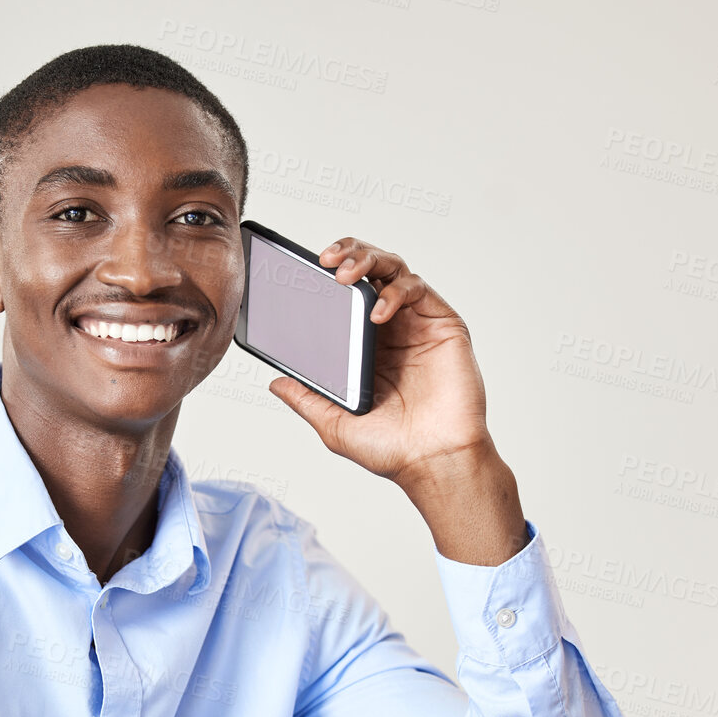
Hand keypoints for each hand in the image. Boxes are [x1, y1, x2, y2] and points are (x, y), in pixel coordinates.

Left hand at [267, 237, 526, 564]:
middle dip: (348, 253)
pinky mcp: (443, 325)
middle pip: (370, 272)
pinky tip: (377, 312)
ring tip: (344, 274)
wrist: (433, 463)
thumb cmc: (392, 449)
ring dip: (368, 261)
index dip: (326, 275)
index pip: (344, 296)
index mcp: (365, 347)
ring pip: (393, 270)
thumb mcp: (334, 424)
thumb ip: (306, 398)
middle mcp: (392, 330)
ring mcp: (417, 325)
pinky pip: (418, 290)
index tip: (303, 269)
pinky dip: (395, 292)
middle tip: (325, 259)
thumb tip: (274, 382)